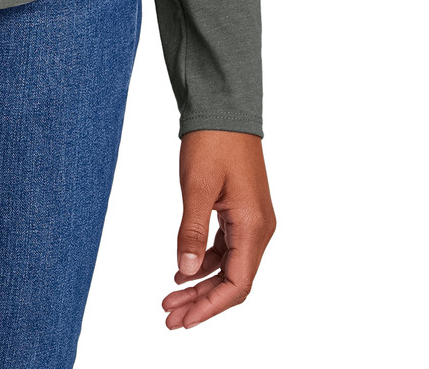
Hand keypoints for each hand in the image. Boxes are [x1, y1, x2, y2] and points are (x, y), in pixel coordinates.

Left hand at [162, 129, 274, 328]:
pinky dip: (205, 262)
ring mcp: (251, 221)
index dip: (210, 307)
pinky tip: (183, 271)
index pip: (237, 285)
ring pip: (228, 266)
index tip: (183, 320)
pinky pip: (226, 248)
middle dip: (202, 302)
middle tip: (169, 316)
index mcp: (254, 226)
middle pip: (233, 281)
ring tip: (170, 298)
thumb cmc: (213, 141)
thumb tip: (185, 271)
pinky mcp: (241, 211)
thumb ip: (191, 231)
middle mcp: (259, 228)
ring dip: (201, 284)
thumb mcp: (197, 186)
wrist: (224, 107)